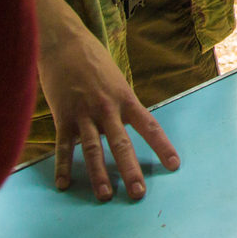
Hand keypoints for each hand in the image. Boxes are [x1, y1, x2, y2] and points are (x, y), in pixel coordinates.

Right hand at [32, 0, 181, 201]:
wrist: (64, 42)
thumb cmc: (93, 60)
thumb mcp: (116, 79)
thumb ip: (121, 104)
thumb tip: (128, 126)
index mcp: (125, 98)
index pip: (149, 126)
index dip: (162, 146)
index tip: (174, 165)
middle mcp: (107, 108)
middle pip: (122, 144)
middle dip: (131, 170)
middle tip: (138, 193)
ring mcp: (83, 113)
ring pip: (94, 149)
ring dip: (99, 174)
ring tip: (106, 195)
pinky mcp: (62, 116)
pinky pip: (64, 146)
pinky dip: (63, 166)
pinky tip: (64, 185)